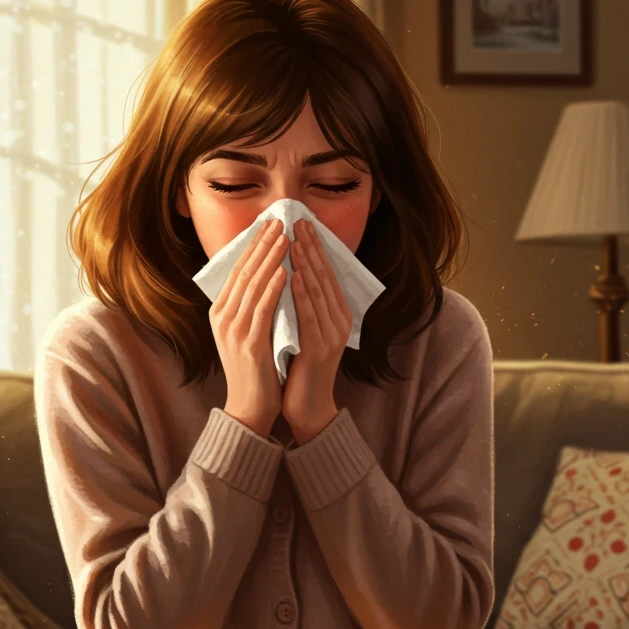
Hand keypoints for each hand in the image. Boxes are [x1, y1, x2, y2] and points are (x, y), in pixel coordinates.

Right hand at [212, 218, 289, 437]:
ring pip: (252, 285)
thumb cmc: (254, 370)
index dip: (254, 245)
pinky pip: (262, 308)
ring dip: (270, 258)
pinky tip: (286, 271)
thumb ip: (250, 307)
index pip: (238, 270)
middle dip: (262, 244)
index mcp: (220, 312)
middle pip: (243, 271)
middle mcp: (222, 317)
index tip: (269, 224)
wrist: (249, 408)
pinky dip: (273, 288)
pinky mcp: (248, 343)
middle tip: (279, 220)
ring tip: (285, 237)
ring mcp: (233, 330)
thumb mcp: (246, 333)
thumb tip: (266, 276)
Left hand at [283, 219, 350, 443]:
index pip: (326, 274)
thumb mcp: (303, 330)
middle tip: (299, 220)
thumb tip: (288, 272)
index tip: (301, 223)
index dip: (315, 247)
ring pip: (319, 292)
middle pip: (325, 277)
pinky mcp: (321, 349)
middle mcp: (339, 322)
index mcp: (337, 315)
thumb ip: (302, 305)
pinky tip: (294, 275)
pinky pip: (310, 315)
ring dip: (307, 263)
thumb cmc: (301, 369)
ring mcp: (332, 335)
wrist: (308, 408)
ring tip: (295, 239)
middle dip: (311, 247)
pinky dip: (302, 293)